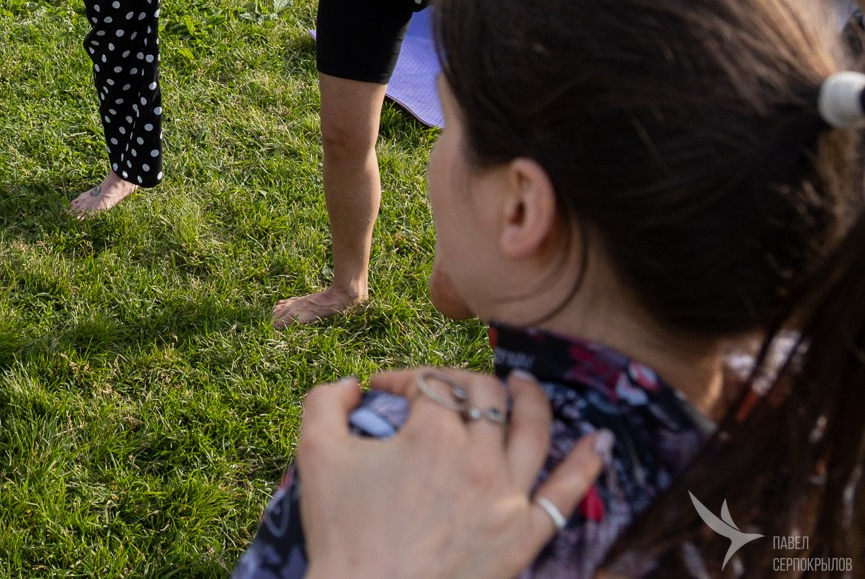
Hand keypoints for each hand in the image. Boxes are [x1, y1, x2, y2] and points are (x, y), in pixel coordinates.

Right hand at [296, 368, 605, 578]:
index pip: (426, 381)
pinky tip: (600, 442)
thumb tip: (351, 385)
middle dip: (459, 381)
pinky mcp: (524, 538)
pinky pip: (567, 496)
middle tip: (440, 390)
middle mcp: (479, 458)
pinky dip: (587, 465)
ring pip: (534, 431)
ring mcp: (508, 498)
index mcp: (432, 433)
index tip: (378, 392)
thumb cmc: (341, 532)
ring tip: (524, 384)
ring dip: (531, 399)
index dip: (400, 378)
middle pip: (484, 394)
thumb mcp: (315, 453)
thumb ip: (324, 401)